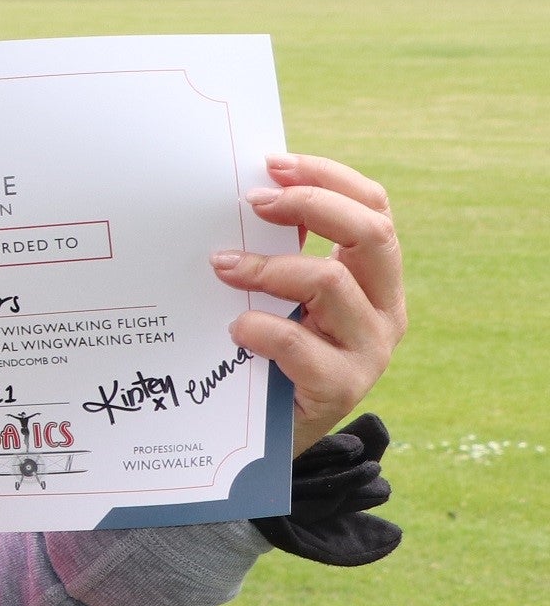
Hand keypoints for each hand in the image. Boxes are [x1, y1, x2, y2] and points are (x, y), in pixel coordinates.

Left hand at [211, 154, 406, 453]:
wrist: (267, 441)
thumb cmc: (264, 352)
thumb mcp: (277, 293)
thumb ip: (273, 249)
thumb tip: (232, 193)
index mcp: (372, 275)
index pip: (373, 207)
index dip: (327, 177)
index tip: (271, 164)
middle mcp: (384, 308)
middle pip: (371, 233)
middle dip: (310, 206)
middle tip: (251, 202)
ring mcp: (368, 349)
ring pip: (333, 282)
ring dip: (269, 267)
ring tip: (222, 268)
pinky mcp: (341, 388)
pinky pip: (301, 343)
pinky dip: (261, 327)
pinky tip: (234, 328)